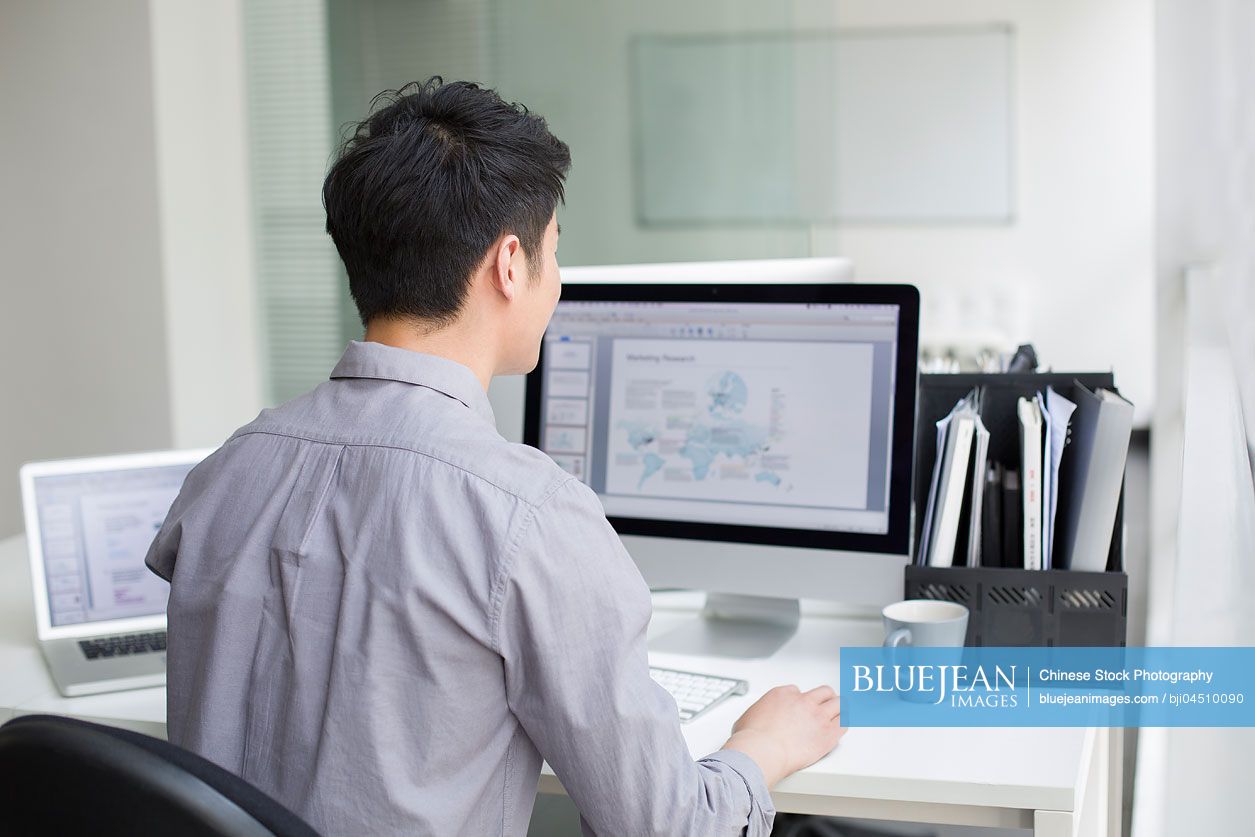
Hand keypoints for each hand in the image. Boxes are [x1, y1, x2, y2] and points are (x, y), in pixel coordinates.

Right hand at [721, 685, 844, 786]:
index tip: (800, 709)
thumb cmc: (752, 738)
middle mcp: (803, 701)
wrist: (762, 751)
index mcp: (783, 695)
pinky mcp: (828, 734)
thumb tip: (757, 720)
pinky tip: (843, 726)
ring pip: (839, 704)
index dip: (800, 701)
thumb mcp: (748, 717)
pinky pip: (845, 723)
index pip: (798, 692)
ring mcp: (818, 716)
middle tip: (826, 705)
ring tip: (841, 713)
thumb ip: (759, 714)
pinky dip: (845, 723)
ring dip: (839, 708)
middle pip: (823, 692)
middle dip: (825, 698)